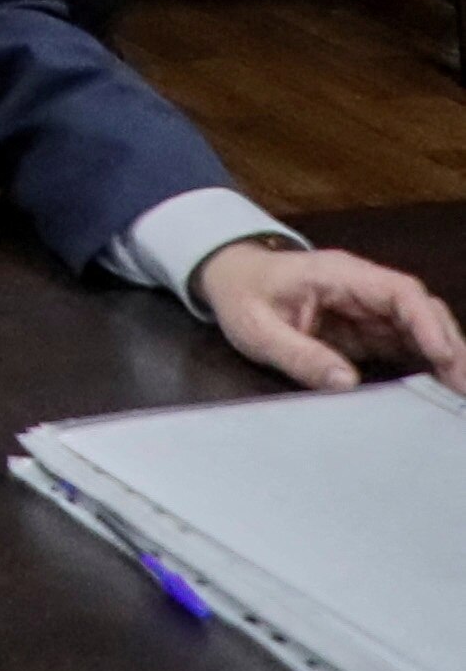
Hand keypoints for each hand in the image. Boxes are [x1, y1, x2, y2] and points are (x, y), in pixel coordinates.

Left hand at [197, 239, 465, 391]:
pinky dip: (428, 365)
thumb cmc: (241, 295)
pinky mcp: (368, 329)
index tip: (445, 356)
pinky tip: (441, 390)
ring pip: (422, 329)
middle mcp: (363, 288)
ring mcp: (369, 308)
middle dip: (449, 347)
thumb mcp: (257, 329)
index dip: (427, 323)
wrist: (228, 277)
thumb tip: (347, 383)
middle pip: (422, 311)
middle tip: (463, 389)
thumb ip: (299, 354)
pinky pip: (407, 344)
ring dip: (446, 359)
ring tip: (459, 395)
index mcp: (339, 275)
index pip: (399, 292)